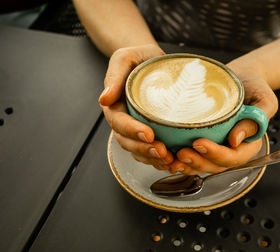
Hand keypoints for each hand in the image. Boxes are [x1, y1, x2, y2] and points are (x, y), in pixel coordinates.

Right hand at [99, 45, 173, 169]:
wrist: (152, 61)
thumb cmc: (138, 57)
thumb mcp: (125, 58)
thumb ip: (114, 75)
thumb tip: (104, 99)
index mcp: (115, 105)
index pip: (119, 122)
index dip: (132, 130)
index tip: (149, 134)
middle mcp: (123, 120)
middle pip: (128, 142)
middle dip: (144, 149)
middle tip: (163, 152)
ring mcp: (136, 129)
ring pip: (139, 151)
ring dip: (153, 159)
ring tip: (170, 161)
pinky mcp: (150, 132)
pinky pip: (150, 152)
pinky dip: (160, 160)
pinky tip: (174, 163)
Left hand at [169, 63, 277, 174]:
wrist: (241, 77)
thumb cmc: (255, 86)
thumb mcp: (263, 100)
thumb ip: (256, 120)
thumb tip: (236, 140)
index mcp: (248, 144)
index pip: (233, 157)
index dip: (216, 154)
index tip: (199, 143)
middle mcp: (231, 150)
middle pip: (215, 166)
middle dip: (197, 163)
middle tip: (182, 153)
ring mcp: (216, 147)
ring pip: (201, 165)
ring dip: (186, 165)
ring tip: (171, 158)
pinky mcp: (203, 141)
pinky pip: (192, 156)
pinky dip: (178, 159)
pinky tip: (167, 155)